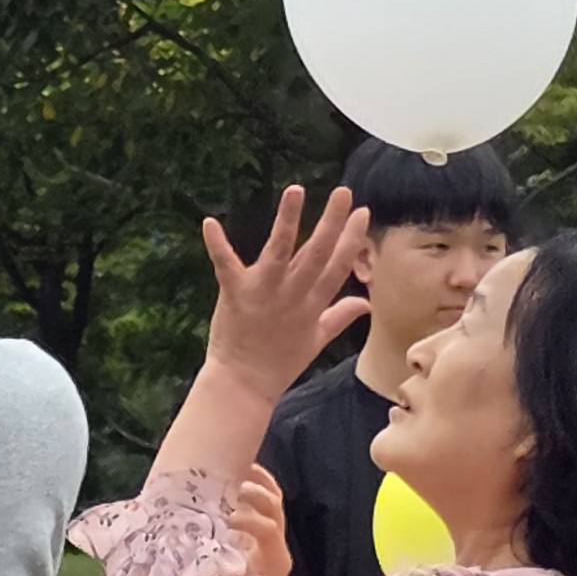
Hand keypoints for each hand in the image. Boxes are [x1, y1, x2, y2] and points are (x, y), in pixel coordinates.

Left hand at [199, 186, 370, 397]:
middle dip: (331, 222)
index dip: (351, 239)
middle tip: (343, 192)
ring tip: (295, 190)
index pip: (338, 267)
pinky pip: (225, 265)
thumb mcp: (317, 340)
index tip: (363, 213)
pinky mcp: (235, 294)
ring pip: (279, 250)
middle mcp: (292, 295)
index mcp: (312, 304)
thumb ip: (341, 316)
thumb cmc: (279, 363)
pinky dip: (217, 245)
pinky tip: (209, 223)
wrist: (244, 384)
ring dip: (287, 220)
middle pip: (316, 253)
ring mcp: (263, 293)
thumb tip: (367, 304)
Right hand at [230, 464, 292, 575]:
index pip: (267, 530)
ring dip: (255, 481)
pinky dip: (254, 479)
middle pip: (274, 508)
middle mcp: (278, 544)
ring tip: (233, 470)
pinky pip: (267, 494)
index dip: (247, 521)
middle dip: (254, 495)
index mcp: (275, 562)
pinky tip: (236, 469)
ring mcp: (274, 533)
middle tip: (233, 487)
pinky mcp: (264, 525)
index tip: (224, 519)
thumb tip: (193, 565)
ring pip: (273, 497)